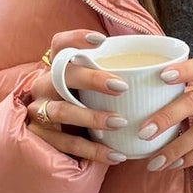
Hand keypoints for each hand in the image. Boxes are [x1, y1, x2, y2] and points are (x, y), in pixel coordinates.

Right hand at [22, 29, 157, 165]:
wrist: (51, 145)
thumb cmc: (80, 109)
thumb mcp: (88, 91)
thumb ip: (108, 79)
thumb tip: (155, 69)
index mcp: (55, 69)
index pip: (59, 45)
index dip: (76, 38)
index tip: (101, 40)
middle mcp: (42, 87)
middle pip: (61, 76)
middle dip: (91, 79)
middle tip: (121, 86)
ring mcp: (37, 112)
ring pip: (61, 111)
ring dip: (92, 117)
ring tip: (120, 122)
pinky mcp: (38, 137)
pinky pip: (67, 143)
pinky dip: (93, 150)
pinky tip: (116, 154)